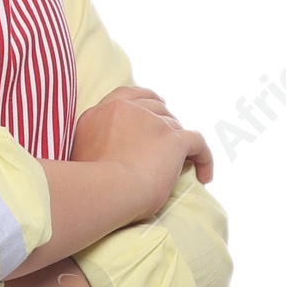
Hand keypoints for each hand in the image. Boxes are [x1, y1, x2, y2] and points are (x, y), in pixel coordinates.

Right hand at [71, 85, 212, 217]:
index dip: (146, 101)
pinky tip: (205, 176)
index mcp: (99, 113)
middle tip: (169, 142)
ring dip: (179, 144)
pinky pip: (197, 143)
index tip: (156, 106)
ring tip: (184, 166)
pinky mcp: (172, 139)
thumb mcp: (80, 155)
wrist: (102, 191)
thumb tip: (107, 156)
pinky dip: (204, 158)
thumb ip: (94, 145)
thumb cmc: (87, 185)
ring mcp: (151, 122)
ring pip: (174, 125)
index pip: (128, 95)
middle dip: (164, 122)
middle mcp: (125, 110)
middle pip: (155, 108)